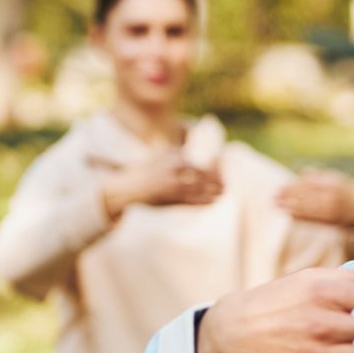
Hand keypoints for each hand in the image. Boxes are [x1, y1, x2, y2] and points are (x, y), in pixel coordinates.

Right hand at [101, 149, 221, 217]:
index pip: (198, 164)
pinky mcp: (168, 200)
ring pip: (197, 190)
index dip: (212, 170)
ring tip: (223, 192)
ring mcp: (171, 187)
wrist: (127, 188)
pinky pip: (190, 202)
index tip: (221, 172)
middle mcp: (173, 172)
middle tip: (226, 183)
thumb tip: (191, 150)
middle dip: (215, 180)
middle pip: (201, 177)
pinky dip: (203, 202)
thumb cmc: (144, 170)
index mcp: (172, 159)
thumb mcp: (159, 156)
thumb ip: (175, 152)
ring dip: (212, 192)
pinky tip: (212, 202)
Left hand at [276, 169, 353, 229]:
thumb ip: (318, 176)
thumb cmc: (340, 190)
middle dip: (289, 196)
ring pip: (308, 209)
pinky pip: (312, 219)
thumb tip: (302, 174)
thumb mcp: (333, 178)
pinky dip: (299, 216)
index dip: (294, 186)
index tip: (281, 187)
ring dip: (291, 207)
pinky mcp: (329, 222)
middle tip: (274, 195)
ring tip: (277, 205)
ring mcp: (331, 211)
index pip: (309, 185)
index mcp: (334, 184)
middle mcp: (333, 198)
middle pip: (307, 197)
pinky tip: (288, 213)